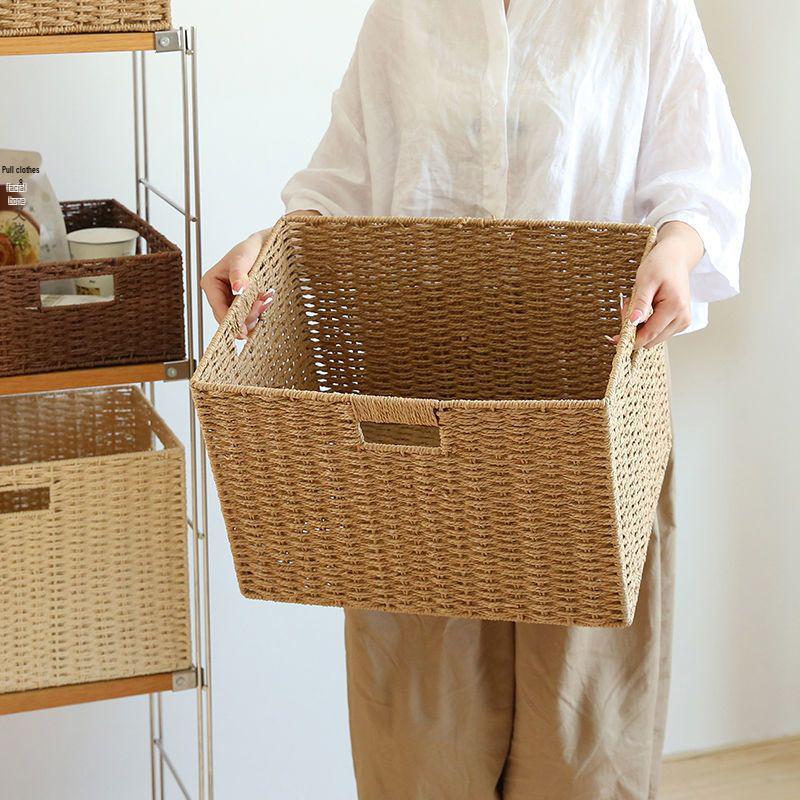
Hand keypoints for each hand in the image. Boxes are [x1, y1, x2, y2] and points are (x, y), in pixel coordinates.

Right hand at [200, 228, 273, 338]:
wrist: (263, 247)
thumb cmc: (249, 250)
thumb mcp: (242, 258)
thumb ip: (238, 274)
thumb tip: (237, 289)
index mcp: (211, 283)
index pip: (218, 308)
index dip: (229, 320)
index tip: (242, 330)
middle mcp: (218, 295)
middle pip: (229, 317)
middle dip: (246, 316)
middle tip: (262, 305)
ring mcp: (230, 301)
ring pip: (241, 319)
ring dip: (255, 314)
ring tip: (265, 298)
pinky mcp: (242, 304)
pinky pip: (249, 316)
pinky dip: (259, 312)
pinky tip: (265, 300)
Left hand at [617, 221, 703, 347]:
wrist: (676, 257)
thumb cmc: (661, 264)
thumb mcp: (645, 281)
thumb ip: (640, 303)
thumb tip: (633, 323)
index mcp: (675, 307)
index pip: (650, 334)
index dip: (630, 339)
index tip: (613, 339)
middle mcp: (683, 318)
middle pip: (651, 339)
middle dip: (634, 329)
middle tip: (625, 307)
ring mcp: (683, 322)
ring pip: (654, 337)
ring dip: (640, 326)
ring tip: (635, 303)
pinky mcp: (680, 322)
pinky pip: (658, 331)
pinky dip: (646, 323)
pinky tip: (643, 307)